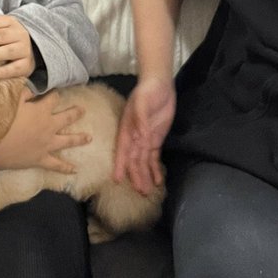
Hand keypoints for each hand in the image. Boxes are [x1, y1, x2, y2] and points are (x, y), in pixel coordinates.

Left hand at [0, 14, 35, 79]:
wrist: (33, 48)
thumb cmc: (8, 39)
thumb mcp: (0, 28)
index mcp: (10, 22)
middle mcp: (19, 34)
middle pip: (0, 35)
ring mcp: (24, 49)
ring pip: (8, 51)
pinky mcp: (26, 65)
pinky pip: (14, 69)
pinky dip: (2, 72)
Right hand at [0, 89, 86, 174]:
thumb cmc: (1, 120)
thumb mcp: (11, 100)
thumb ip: (24, 92)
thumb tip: (32, 84)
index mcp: (42, 110)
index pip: (53, 98)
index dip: (55, 94)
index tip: (57, 91)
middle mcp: (49, 126)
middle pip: (67, 118)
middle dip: (75, 113)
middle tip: (83, 110)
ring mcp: (47, 144)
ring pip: (68, 141)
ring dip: (79, 139)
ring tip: (89, 138)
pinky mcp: (41, 159)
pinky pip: (56, 165)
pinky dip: (66, 168)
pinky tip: (75, 170)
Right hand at [114, 76, 175, 195]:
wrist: (159, 85)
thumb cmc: (147, 92)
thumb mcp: (142, 102)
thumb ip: (141, 120)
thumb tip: (140, 137)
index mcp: (127, 129)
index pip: (123, 150)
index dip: (121, 164)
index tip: (118, 178)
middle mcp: (134, 138)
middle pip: (134, 160)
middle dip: (136, 175)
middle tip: (140, 191)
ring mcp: (145, 140)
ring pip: (143, 162)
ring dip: (144, 176)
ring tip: (146, 191)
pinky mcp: (156, 140)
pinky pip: (154, 158)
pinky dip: (155, 169)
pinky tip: (157, 181)